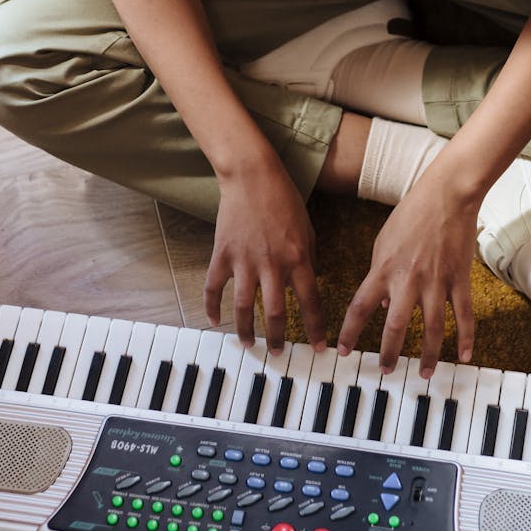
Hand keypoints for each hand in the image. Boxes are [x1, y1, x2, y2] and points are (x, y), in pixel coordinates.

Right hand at [205, 162, 325, 354]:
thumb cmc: (284, 200)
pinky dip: (211, 306)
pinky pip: (214, 287)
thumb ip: (307, 260)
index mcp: (298, 259)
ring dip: (246, 330)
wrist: (253, 176)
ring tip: (249, 344)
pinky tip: (214, 321)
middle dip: (278, 338)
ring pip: (244, 307)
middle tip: (278, 353)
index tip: (318, 348)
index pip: (310, 302)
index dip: (315, 329)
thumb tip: (305, 286)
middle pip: (275, 313)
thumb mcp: (307, 230)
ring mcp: (245, 261)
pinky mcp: (222, 254)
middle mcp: (272, 264)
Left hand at [338, 164, 477, 376]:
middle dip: (389, 353)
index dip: (349, 332)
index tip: (343, 352)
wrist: (447, 194)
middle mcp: (407, 280)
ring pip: (432, 328)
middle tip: (386, 372)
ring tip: (425, 373)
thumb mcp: (383, 241)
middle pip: (395, 326)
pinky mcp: (460, 279)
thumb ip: (379, 273)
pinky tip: (465, 356)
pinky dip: (466, 337)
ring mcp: (436, 281)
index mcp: (383, 269)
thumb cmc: (411, 214)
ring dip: (429, 355)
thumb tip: (381, 306)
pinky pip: (463, 314)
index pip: (359, 307)